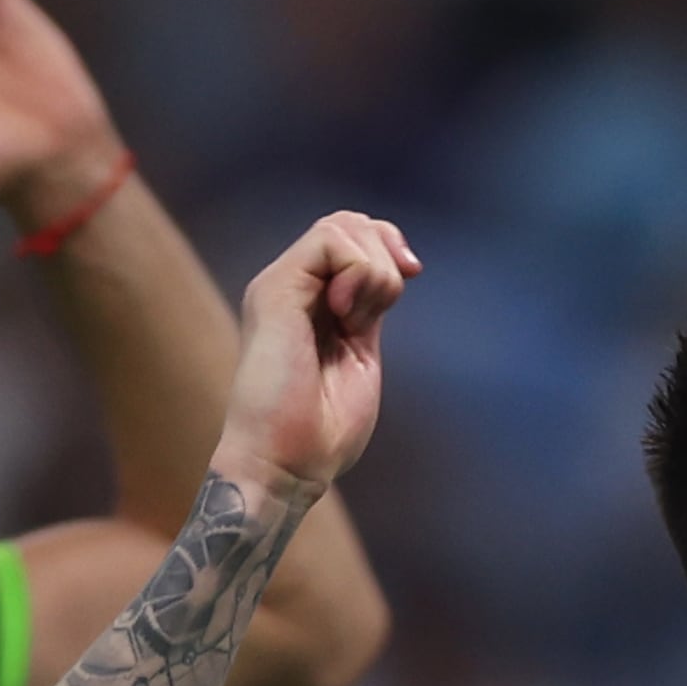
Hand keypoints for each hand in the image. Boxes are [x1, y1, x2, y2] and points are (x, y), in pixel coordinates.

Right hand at [217, 212, 419, 495]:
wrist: (286, 464)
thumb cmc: (321, 431)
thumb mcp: (359, 354)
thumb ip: (368, 311)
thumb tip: (398, 269)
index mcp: (310, 302)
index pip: (352, 235)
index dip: (390, 245)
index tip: (412, 273)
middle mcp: (291, 287)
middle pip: (349, 221)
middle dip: (386, 252)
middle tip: (379, 310)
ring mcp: (280, 286)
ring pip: (342, 226)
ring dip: (374, 272)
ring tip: (357, 321)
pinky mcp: (274, 291)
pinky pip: (329, 241)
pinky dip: (358, 272)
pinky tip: (347, 316)